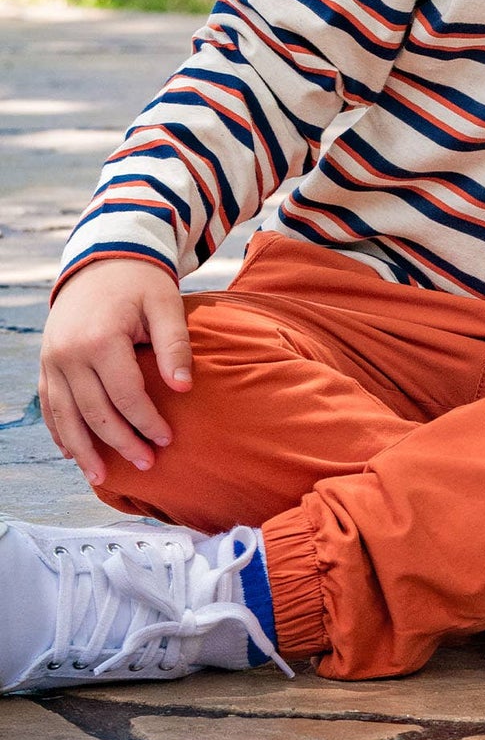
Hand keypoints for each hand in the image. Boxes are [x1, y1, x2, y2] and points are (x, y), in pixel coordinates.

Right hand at [39, 259, 192, 487]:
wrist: (101, 261)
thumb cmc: (140, 283)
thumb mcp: (165, 304)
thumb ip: (174, 345)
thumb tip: (183, 388)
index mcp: (100, 339)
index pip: (126, 395)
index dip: (147, 421)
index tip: (167, 439)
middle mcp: (69, 354)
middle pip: (95, 412)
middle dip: (121, 442)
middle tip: (146, 464)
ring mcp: (52, 360)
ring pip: (66, 416)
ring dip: (84, 450)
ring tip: (102, 478)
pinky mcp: (46, 363)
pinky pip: (50, 405)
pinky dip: (60, 431)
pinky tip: (72, 453)